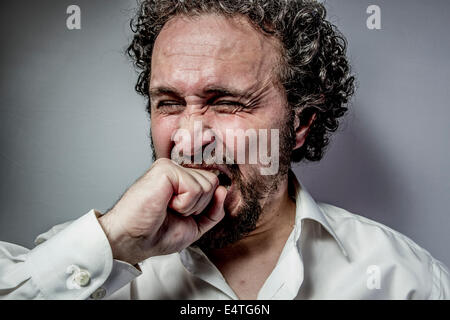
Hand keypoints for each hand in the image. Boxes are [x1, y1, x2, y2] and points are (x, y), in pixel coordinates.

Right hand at [98, 158, 226, 264]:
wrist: (132, 241)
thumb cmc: (156, 234)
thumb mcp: (195, 225)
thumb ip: (213, 210)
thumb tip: (223, 190)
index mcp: (182, 181)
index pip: (213, 185)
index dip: (204, 207)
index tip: (180, 215)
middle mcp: (176, 170)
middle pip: (213, 183)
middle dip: (199, 206)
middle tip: (173, 212)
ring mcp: (170, 167)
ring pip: (207, 185)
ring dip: (190, 207)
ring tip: (167, 208)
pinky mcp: (165, 169)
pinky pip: (194, 188)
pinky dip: (184, 204)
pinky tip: (165, 204)